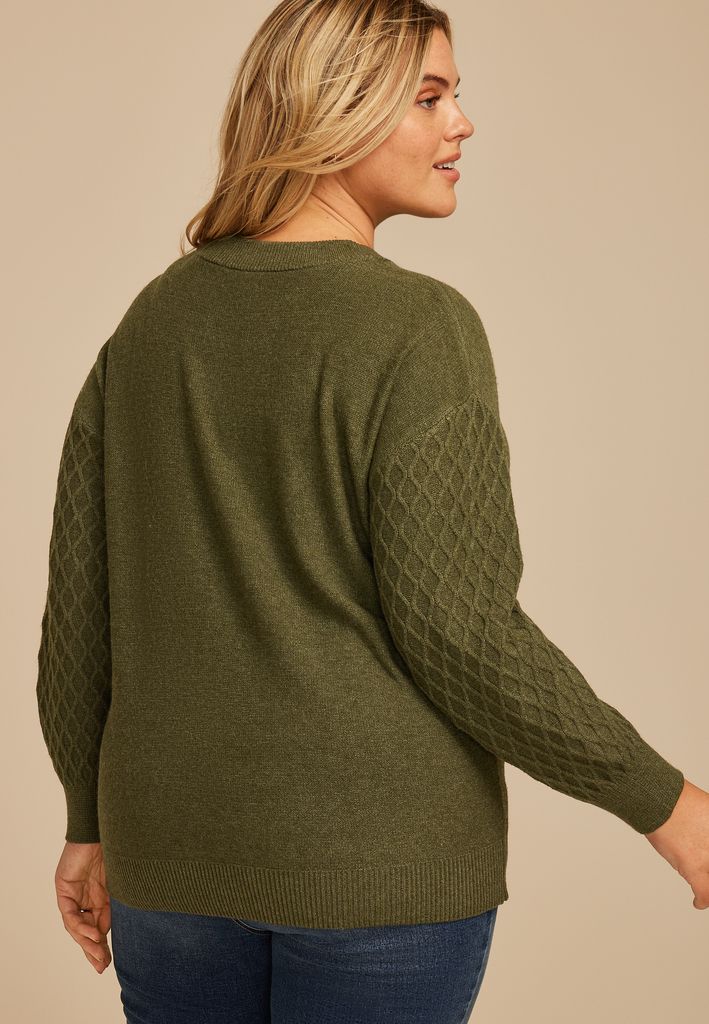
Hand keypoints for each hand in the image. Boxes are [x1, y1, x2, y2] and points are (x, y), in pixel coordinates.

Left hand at [54, 841, 111, 972]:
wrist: (102, 827)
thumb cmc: (116, 849)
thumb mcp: (120, 885)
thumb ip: (117, 905)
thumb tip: (123, 928)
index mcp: (99, 896)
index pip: (98, 926)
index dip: (101, 945)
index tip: (108, 963)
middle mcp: (84, 898)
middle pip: (85, 930)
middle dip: (93, 950)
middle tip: (101, 967)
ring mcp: (72, 894)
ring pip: (76, 926)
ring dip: (87, 943)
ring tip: (97, 956)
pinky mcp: (63, 888)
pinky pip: (70, 914)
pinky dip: (80, 926)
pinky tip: (91, 934)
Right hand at [644, 778, 708, 909]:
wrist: (659, 800)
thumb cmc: (678, 800)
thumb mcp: (707, 810)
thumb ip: (707, 827)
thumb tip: (704, 833)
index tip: (708, 858)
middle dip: (707, 868)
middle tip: (703, 865)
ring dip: (707, 883)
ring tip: (704, 887)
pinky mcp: (694, 868)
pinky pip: (704, 893)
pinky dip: (702, 899)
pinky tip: (699, 902)